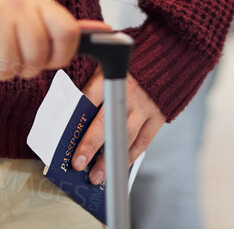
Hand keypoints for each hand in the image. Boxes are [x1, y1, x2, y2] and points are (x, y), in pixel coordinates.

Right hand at [0, 0, 90, 80]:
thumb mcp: (31, 21)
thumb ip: (64, 28)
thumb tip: (107, 31)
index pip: (68, 32)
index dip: (59, 56)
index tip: (46, 61)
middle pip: (37, 54)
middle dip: (25, 69)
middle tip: (13, 62)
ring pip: (9, 63)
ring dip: (0, 72)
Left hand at [70, 70, 164, 185]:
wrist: (168, 57)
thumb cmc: (132, 64)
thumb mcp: (108, 66)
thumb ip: (93, 86)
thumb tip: (73, 111)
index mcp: (111, 76)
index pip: (88, 100)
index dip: (75, 121)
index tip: (65, 139)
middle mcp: (128, 93)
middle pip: (105, 122)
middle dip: (90, 145)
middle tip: (78, 164)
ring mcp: (144, 107)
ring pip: (124, 138)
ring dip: (109, 159)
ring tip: (96, 176)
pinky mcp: (158, 117)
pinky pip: (143, 142)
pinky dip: (130, 157)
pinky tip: (119, 167)